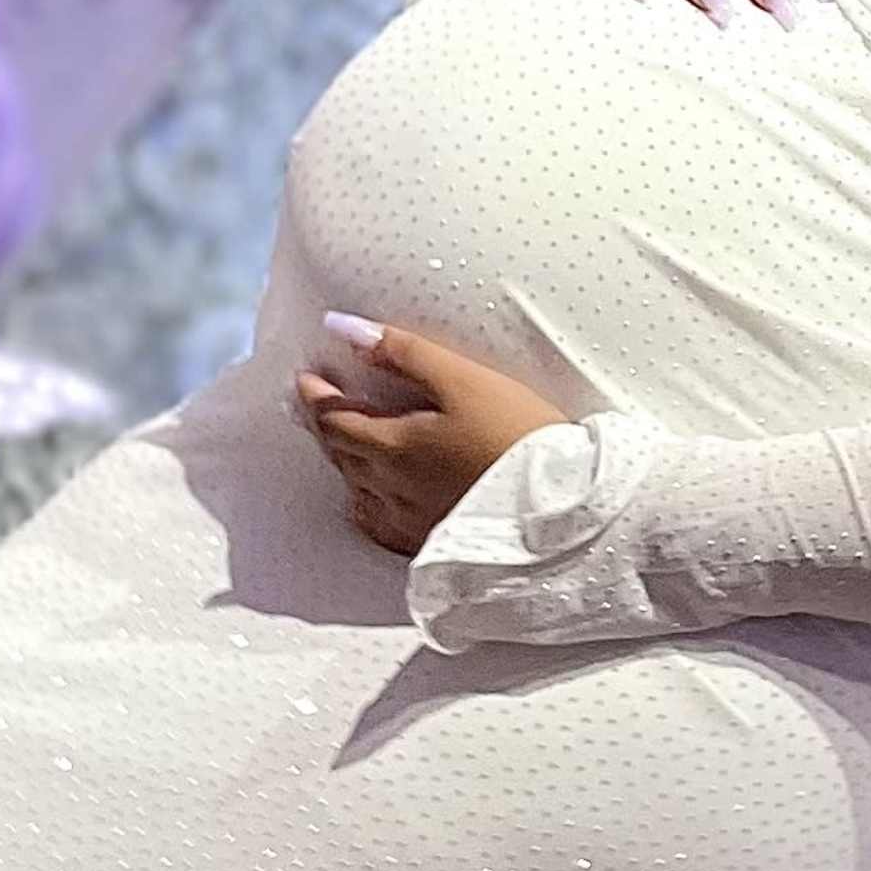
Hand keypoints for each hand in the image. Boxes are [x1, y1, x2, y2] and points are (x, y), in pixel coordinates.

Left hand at [294, 316, 569, 555]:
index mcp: (394, 447)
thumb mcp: (463, 379)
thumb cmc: (518, 434)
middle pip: (340, 454)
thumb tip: (343, 328)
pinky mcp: (432, 542)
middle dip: (325, 425)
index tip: (308, 378)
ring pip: (356, 490)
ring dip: (343, 461)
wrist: (563, 506)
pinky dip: (365, 504)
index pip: (334, 420)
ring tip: (342, 441)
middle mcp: (391, 489)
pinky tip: (370, 500)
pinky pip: (378, 526)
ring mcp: (409, 521)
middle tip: (317, 404)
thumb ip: (402, 353)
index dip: (316, 396)